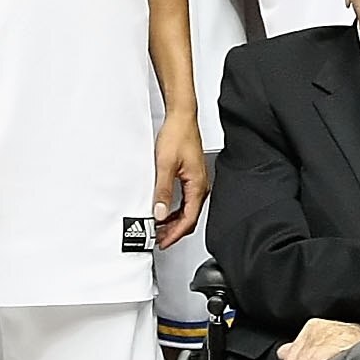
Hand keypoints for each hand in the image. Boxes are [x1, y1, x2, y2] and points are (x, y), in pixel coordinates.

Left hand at [152, 104, 207, 245]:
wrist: (182, 118)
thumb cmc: (178, 135)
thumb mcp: (165, 165)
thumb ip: (162, 191)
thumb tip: (159, 212)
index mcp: (197, 186)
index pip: (188, 219)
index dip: (175, 234)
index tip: (162, 242)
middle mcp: (200, 186)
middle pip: (190, 218)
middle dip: (174, 232)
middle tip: (158, 239)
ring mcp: (197, 182)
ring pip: (188, 210)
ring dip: (174, 222)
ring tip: (159, 228)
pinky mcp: (192, 177)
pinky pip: (186, 201)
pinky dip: (175, 210)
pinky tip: (164, 211)